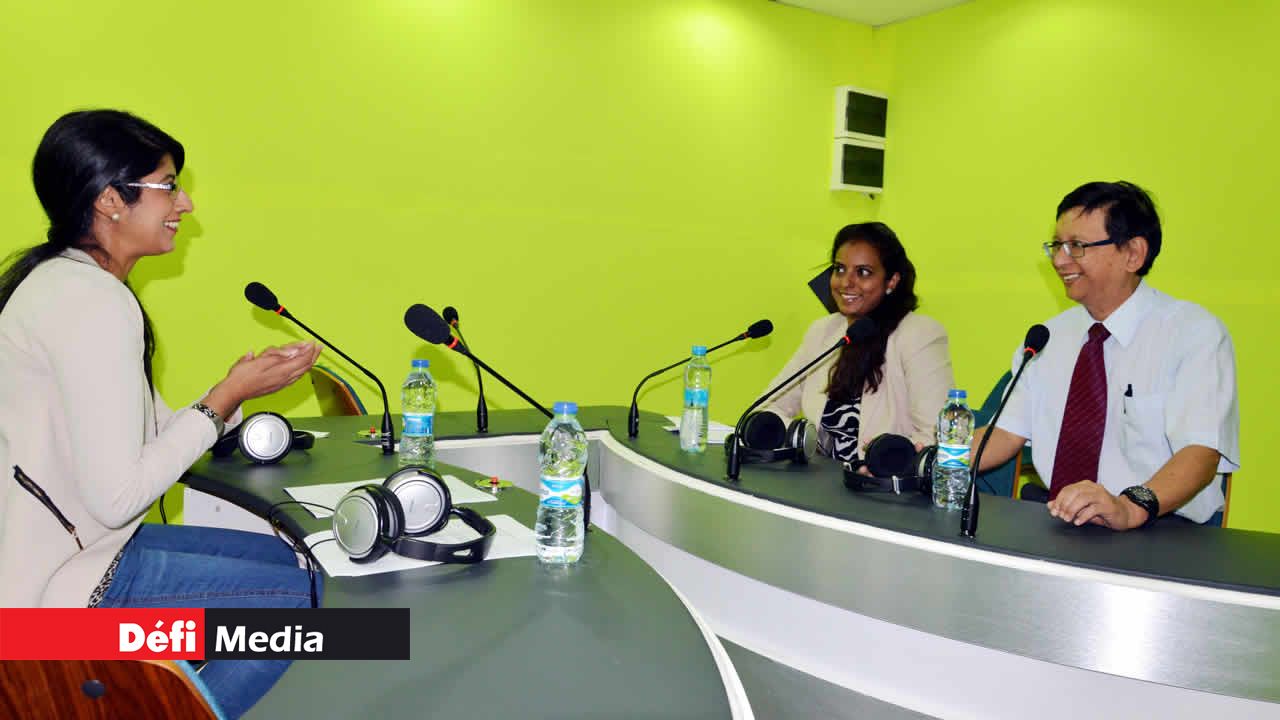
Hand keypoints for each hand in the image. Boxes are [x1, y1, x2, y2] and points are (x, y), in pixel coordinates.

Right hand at [204, 342, 321, 416]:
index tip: (312, 342)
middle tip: (318, 347)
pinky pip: (295, 377)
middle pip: (304, 366)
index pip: (302, 359)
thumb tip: (292, 352)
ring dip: (308, 362)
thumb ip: (277, 355)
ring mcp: (282, 383)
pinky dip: (301, 370)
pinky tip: (301, 369)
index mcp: (281, 371)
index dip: (309, 350)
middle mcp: (284, 379)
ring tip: (312, 355)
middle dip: (312, 355)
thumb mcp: (260, 360)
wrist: (234, 391)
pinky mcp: (278, 386)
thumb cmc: (243, 376)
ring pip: (301, 372)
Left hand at [1046, 480, 1144, 530]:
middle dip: (1064, 505)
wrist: (1124, 513)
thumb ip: (1066, 505)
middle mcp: (1093, 488)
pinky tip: (1078, 522)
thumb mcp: (1081, 508)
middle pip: (1073, 492)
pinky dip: (1083, 516)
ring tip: (1068, 519)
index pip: (1067, 490)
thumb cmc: (1101, 510)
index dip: (1058, 500)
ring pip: (1082, 499)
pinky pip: (1093, 509)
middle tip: (1060, 516)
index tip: (1053, 511)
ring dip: (1072, 510)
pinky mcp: (1108, 505)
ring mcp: (1101, 496)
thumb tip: (1050, 505)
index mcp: (1085, 486)